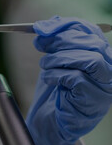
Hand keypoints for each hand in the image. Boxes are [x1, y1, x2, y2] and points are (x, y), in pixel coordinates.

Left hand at [26, 16, 111, 144]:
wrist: (52, 119)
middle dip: (61, 40)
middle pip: (92, 43)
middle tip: (40, 44)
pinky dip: (57, 74)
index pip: (91, 31)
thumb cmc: (56, 89)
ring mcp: (104, 86)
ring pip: (88, 59)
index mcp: (101, 55)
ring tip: (44, 64)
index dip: (67, 26)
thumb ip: (54, 42)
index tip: (43, 29)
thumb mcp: (55, 59)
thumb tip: (46, 24)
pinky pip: (76, 78)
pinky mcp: (94, 99)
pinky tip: (49, 78)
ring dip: (58, 58)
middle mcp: (108, 69)